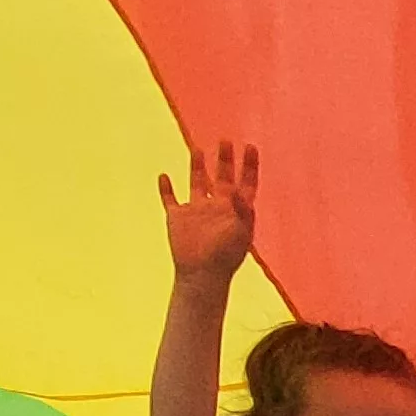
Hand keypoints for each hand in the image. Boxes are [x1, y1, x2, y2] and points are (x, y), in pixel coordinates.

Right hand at [157, 141, 258, 280]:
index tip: (251, 146)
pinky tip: (163, 176)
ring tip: (198, 148)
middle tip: (226, 139)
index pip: (246, 182)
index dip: (250, 165)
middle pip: (223, 177)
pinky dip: (165, 188)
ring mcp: (197, 211)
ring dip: (197, 166)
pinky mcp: (177, 218)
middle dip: (225, 159)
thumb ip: (242, 210)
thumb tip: (241, 193)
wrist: (202, 276)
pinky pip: (170, 199)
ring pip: (197, 182)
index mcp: (237, 210)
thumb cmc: (225, 257)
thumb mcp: (239, 232)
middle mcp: (218, 207)